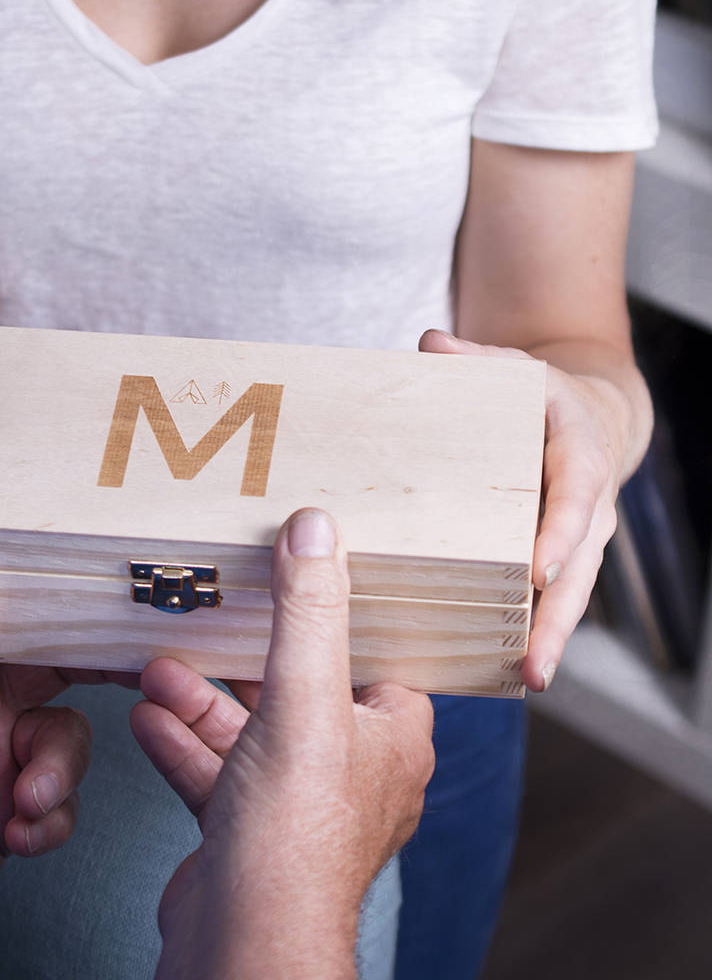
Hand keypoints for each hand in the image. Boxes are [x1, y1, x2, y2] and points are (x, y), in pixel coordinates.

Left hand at [0, 574, 89, 931]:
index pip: (11, 628)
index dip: (62, 619)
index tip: (111, 615)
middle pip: (57, 678)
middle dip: (96, 682)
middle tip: (134, 682)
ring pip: (66, 746)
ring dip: (59, 776)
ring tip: (24, 805)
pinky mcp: (7, 814)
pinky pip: (59, 806)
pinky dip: (50, 822)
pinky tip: (16, 835)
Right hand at [131, 509, 434, 979]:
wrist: (243, 942)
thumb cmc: (295, 835)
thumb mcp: (303, 699)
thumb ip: (309, 612)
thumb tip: (317, 529)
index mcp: (389, 737)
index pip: (376, 657)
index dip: (342, 616)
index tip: (304, 576)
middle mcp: (350, 769)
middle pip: (299, 688)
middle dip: (245, 654)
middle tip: (209, 615)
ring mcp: (297, 803)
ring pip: (248, 731)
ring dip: (200, 698)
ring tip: (156, 663)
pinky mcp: (249, 831)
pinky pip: (214, 772)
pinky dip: (181, 742)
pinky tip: (143, 716)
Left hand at [419, 328, 623, 691]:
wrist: (591, 418)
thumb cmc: (544, 397)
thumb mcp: (516, 368)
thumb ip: (477, 358)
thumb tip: (430, 343)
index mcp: (579, 457)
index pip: (577, 497)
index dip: (561, 532)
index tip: (540, 568)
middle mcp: (588, 507)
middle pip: (579, 568)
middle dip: (558, 619)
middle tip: (535, 665)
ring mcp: (578, 538)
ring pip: (570, 594)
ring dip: (549, 638)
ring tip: (526, 679)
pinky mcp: (560, 556)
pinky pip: (549, 595)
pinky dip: (532, 628)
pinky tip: (503, 664)